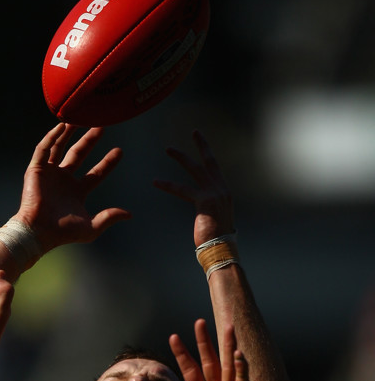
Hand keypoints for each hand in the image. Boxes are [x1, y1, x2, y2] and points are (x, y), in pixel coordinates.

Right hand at [16, 122, 130, 252]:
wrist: (39, 231)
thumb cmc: (63, 233)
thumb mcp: (91, 227)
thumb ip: (109, 217)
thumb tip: (130, 214)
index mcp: (76, 193)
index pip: (95, 174)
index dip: (107, 163)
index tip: (119, 151)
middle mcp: (63, 181)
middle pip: (79, 154)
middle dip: (90, 140)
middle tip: (102, 126)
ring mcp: (49, 174)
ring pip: (60, 147)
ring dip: (69, 133)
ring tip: (80, 119)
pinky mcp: (36, 170)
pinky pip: (44, 149)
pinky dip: (52, 137)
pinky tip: (61, 126)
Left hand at [154, 131, 233, 247]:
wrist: (221, 250)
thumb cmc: (216, 240)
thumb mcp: (216, 219)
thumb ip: (211, 209)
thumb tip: (206, 210)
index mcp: (224, 192)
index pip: (215, 168)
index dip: (208, 154)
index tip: (202, 141)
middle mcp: (222, 189)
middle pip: (210, 161)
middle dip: (201, 145)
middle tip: (194, 131)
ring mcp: (215, 194)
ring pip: (195, 169)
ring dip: (181, 157)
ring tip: (168, 149)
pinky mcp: (205, 201)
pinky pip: (183, 189)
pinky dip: (168, 185)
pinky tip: (156, 181)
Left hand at [164, 320, 248, 380]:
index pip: (190, 369)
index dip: (182, 353)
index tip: (173, 337)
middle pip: (209, 360)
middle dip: (203, 341)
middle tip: (199, 322)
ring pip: (227, 365)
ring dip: (226, 346)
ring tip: (226, 325)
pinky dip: (240, 368)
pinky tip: (238, 353)